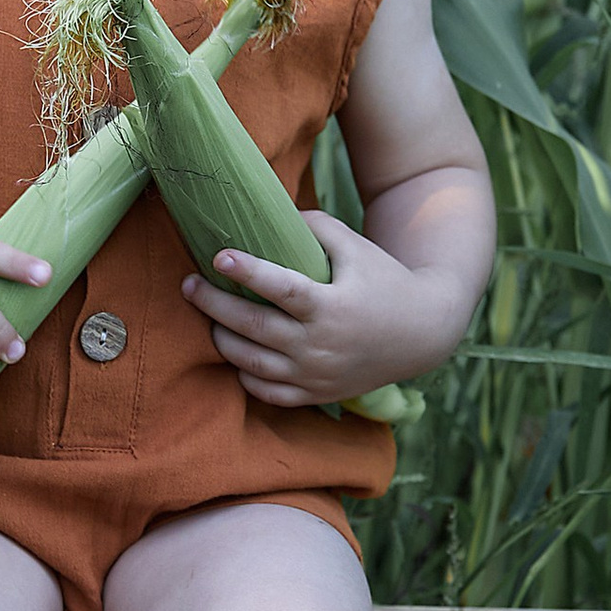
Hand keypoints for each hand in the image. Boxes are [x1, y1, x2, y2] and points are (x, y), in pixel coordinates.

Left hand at [181, 213, 444, 409]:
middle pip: (254, 327)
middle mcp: (320, 345)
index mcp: (332, 306)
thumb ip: (314, 228)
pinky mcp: (316, 394)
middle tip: (188, 284)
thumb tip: (269, 216)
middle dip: (214, 304)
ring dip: (222, 339)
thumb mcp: (357, 247)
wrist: (422, 333)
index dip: (248, 272)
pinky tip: (235, 352)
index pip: (281, 289)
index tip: (219, 256)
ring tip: (209, 316)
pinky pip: (267, 393)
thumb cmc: (385, 280)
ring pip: (252, 363)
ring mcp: (316, 375)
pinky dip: (244, 376)